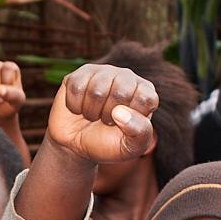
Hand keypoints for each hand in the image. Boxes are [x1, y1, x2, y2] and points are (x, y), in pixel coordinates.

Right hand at [43, 64, 157, 166]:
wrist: (76, 145)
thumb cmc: (108, 143)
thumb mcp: (131, 146)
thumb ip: (140, 132)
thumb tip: (120, 112)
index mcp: (144, 92)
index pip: (145, 99)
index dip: (131, 118)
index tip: (123, 126)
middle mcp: (126, 77)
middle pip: (120, 93)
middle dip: (108, 116)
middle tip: (105, 121)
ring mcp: (102, 73)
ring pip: (96, 91)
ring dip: (90, 112)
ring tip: (93, 115)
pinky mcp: (79, 74)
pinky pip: (76, 88)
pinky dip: (74, 106)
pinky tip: (79, 109)